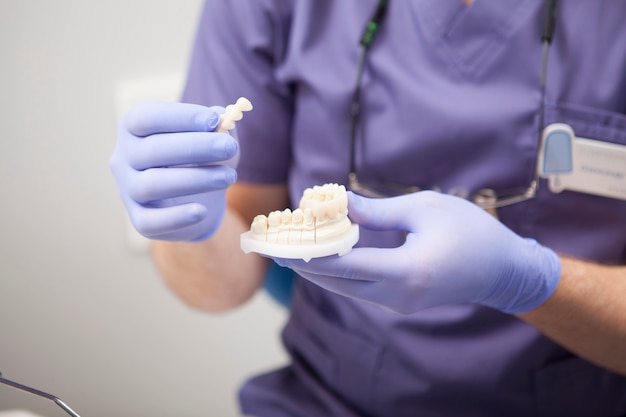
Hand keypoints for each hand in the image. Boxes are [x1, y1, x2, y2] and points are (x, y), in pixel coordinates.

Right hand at [109, 101, 238, 241]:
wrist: (197, 198)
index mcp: (134, 128)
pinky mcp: (139, 219)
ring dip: (195, 179)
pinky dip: (176, 217)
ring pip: (152, 185)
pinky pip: (151, 221)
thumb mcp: (211, 138)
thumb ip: (217, 126)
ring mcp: (128, 190)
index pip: (147, 117)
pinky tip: (201, 211)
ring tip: (229, 177)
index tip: (215, 120)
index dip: (180, 117)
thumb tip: (223, 117)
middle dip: (195, 147)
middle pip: (152, 150)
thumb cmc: (201, 158)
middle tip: (228, 147)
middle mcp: (123, 157)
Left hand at [272, 191, 560, 313]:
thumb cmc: (471, 231)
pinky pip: (357, 287)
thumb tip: (336, 204)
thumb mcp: (424, 209)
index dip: (306, 251)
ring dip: (314, 267)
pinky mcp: (398, 302)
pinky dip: (335, 270)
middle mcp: (397, 294)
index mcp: (407, 270)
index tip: (276, 239)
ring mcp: (397, 303)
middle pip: (334, 281)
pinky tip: (318, 253)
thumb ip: (376, 211)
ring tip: (283, 247)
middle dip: (298, 262)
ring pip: (342, 287)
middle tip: (267, 245)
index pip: (343, 264)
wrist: (502, 271)